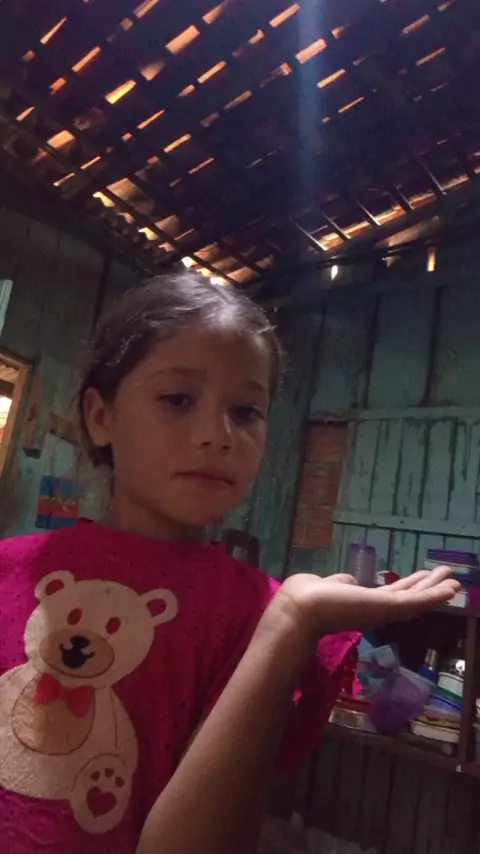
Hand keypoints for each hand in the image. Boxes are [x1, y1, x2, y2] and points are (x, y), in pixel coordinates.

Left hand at [262, 566, 458, 655]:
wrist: (302, 610)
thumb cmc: (309, 596)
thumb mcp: (330, 584)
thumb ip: (342, 583)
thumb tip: (349, 581)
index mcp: (362, 603)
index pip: (391, 594)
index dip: (409, 586)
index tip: (423, 578)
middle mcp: (376, 609)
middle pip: (409, 597)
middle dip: (428, 587)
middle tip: (449, 580)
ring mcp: (384, 610)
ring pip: (417, 599)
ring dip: (437, 589)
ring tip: (455, 581)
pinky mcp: (389, 608)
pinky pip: (418, 601)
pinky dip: (436, 594)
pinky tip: (452, 588)